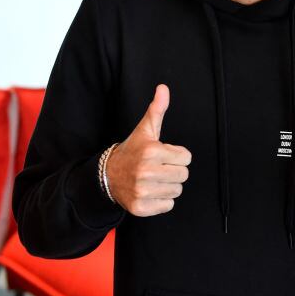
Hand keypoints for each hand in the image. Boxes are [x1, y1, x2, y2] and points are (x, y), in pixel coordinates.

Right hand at [105, 84, 191, 216]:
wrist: (107, 176)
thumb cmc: (133, 151)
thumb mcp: (145, 130)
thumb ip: (157, 109)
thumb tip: (163, 88)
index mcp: (151, 151)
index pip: (187, 157)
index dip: (177, 155)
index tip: (163, 155)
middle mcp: (146, 171)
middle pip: (183, 175)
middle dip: (174, 171)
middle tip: (159, 168)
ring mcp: (142, 191)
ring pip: (177, 191)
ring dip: (168, 186)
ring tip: (154, 179)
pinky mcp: (140, 208)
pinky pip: (168, 206)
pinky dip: (161, 201)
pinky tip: (149, 192)